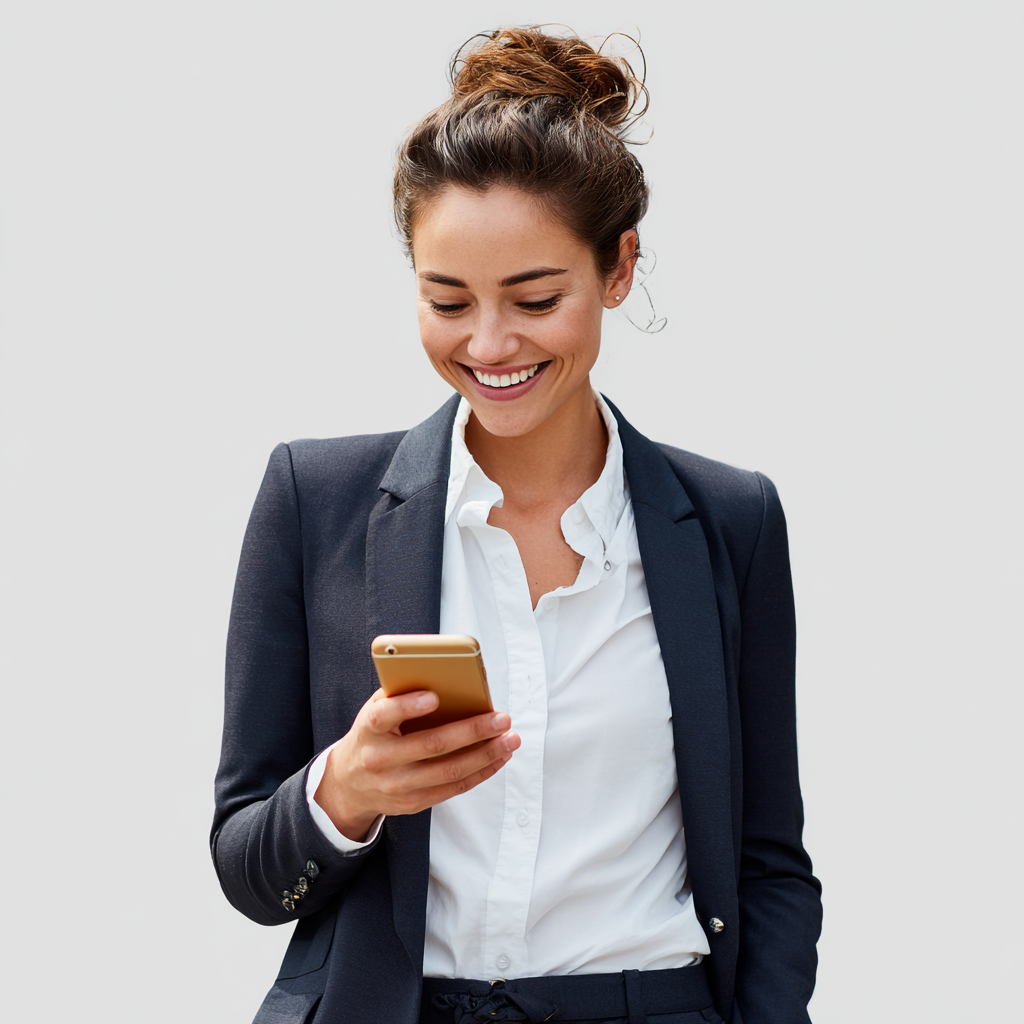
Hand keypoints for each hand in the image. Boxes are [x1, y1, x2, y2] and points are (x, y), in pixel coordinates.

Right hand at [315, 689, 519, 840]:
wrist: (348, 784)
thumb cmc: (372, 736)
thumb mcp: (374, 711)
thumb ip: (400, 695)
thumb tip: (445, 680)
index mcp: (369, 729)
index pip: (384, 716)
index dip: (409, 706)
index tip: (435, 697)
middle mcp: (381, 759)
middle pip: (431, 745)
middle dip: (472, 731)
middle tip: (501, 718)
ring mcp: (398, 785)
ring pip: (449, 772)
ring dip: (486, 755)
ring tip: (510, 739)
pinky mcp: (413, 803)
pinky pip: (453, 788)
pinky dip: (480, 772)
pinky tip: (498, 757)